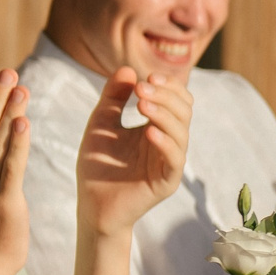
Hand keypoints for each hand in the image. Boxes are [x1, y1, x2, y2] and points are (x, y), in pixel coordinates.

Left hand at [77, 68, 191, 239]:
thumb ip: (113, 98)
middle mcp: (168, 143)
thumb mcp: (101, 124)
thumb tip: (128, 69)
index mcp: (157, 127)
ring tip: (142, 105)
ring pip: (182, 132)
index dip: (167, 86)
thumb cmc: (97, 166)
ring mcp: (169, 163)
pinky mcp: (166, 182)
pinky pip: (174, 159)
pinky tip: (149, 131)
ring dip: (164, 114)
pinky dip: (165, 142)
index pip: (176, 100)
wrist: (91, 205)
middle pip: (184, 112)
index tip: (146, 78)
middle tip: (142, 89)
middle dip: (165, 96)